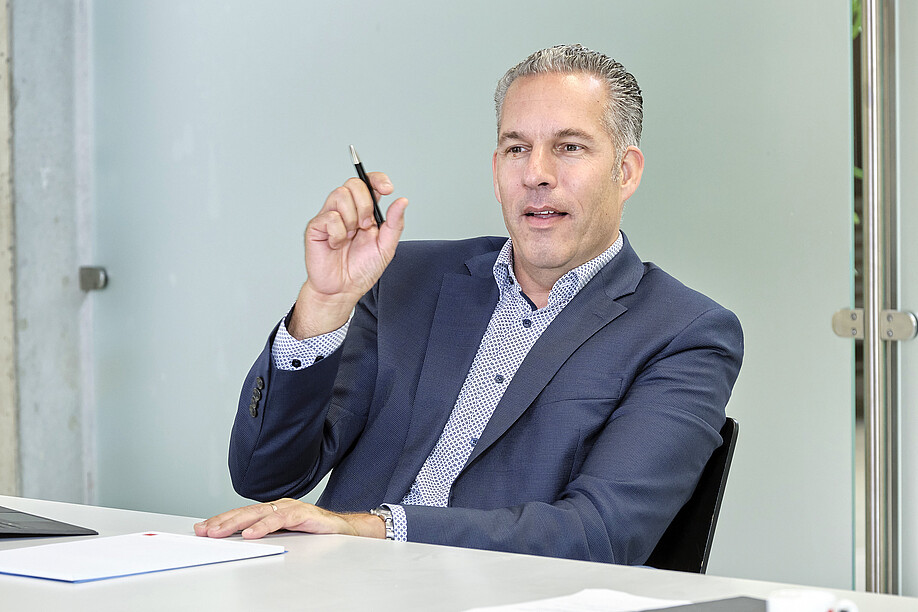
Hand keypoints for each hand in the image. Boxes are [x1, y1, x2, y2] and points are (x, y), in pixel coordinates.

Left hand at [193, 498, 385, 539]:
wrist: (345, 530)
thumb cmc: (315, 532)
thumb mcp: (285, 534)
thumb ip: (265, 534)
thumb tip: (239, 542)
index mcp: (273, 510)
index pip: (242, 514)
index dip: (222, 520)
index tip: (202, 527)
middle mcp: (279, 506)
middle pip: (246, 512)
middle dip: (223, 521)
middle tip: (204, 530)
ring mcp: (291, 508)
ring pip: (259, 514)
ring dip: (237, 523)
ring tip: (220, 532)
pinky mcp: (304, 515)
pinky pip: (281, 520)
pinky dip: (264, 526)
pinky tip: (252, 533)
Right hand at [289, 173, 408, 338]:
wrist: (343, 289)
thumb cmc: (362, 269)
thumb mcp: (386, 247)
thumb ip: (395, 224)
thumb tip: (402, 201)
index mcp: (365, 211)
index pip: (369, 182)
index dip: (377, 179)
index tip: (388, 189)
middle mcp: (346, 210)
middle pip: (354, 184)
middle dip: (365, 204)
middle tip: (366, 227)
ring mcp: (330, 216)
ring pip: (340, 194)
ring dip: (352, 219)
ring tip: (350, 238)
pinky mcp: (316, 226)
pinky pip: (330, 217)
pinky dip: (338, 233)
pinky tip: (337, 245)